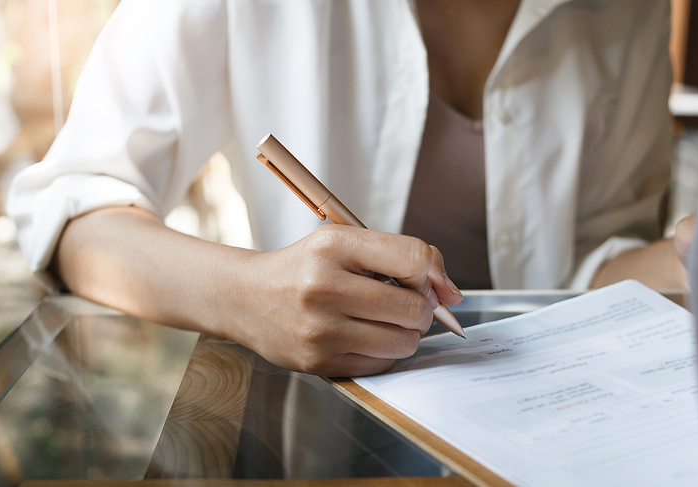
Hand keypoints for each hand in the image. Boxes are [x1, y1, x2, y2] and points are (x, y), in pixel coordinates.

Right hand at [232, 224, 462, 376]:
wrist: (245, 298)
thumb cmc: (304, 269)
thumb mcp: (344, 243)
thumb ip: (401, 257)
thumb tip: (452, 294)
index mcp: (334, 245)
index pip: (414, 258)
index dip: (433, 275)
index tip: (432, 285)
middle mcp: (324, 286)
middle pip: (414, 307)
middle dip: (420, 309)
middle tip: (402, 304)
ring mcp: (319, 328)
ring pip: (404, 342)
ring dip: (406, 334)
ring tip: (384, 321)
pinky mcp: (317, 362)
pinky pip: (381, 365)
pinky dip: (384, 353)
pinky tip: (365, 337)